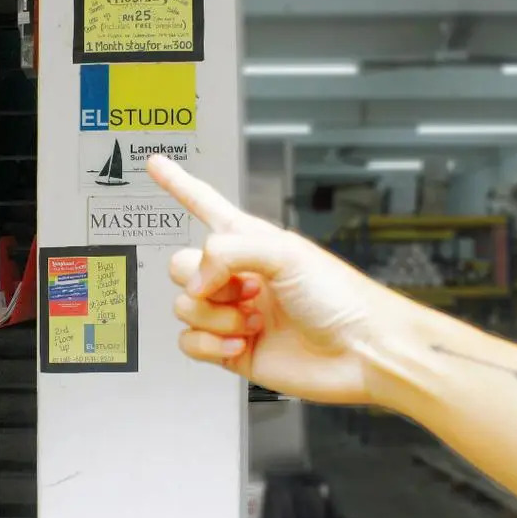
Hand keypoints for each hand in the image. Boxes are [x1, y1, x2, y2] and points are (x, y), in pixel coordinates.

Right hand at [148, 155, 406, 404]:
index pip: (205, 205)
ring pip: (184, 307)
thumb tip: (196, 284)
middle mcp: (237, 275)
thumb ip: (228, 253)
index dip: (178, 183)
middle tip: (241, 291)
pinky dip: (210, 345)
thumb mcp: (285, 254)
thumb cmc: (341, 297)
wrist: (360, 352)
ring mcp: (232, 313)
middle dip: (203, 281)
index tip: (156, 165)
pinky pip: (189, 343)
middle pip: (181, 266)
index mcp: (251, 242)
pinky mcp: (230, 349)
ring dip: (216, 317)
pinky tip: (240, 343)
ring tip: (254, 321)